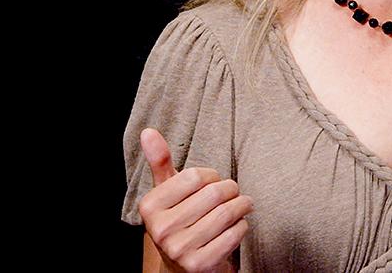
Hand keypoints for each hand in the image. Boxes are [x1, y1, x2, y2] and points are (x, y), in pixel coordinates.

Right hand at [137, 127, 252, 272]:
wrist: (183, 264)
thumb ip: (160, 162)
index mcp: (150, 206)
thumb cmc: (180, 217)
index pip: (195, 176)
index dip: (212, 175)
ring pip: (227, 213)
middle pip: (214, 194)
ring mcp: (179, 250)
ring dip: (242, 205)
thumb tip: (148, 131)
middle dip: (231, 189)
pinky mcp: (199, 265)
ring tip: (243, 204)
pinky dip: (242, 225)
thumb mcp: (168, 191)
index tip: (214, 181)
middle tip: (234, 192)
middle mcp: (160, 230)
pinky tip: (237, 225)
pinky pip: (234, 234)